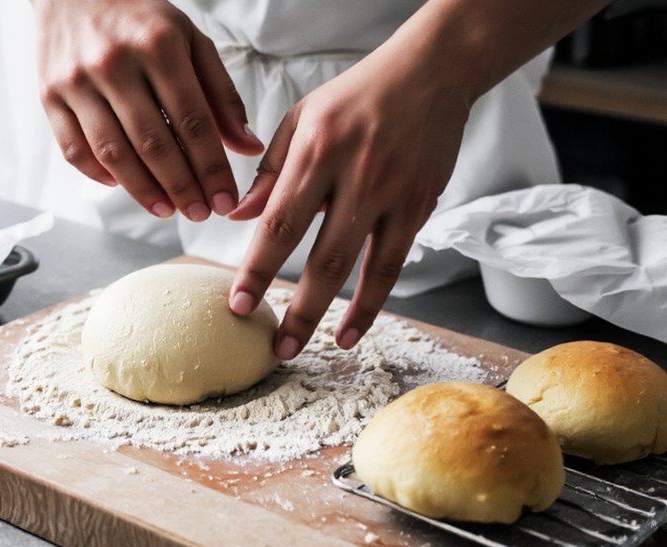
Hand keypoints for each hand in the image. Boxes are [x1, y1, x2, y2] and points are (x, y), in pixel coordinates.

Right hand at [30, 0, 263, 220]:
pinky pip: (74, 149)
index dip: (211, 167)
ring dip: (142, 190)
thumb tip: (246, 146)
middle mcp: (114, 63)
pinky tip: (123, 186)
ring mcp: (76, 80)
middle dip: (182, 187)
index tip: (226, 199)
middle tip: (200, 213)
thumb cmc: (139, 16)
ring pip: (112, 152)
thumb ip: (220, 92)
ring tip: (167, 210)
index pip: (192, 120)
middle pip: (153, 143)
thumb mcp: (189, 39)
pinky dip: (99, 175)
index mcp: (157, 44)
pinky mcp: (49, 95)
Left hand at [228, 44, 469, 357]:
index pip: (279, 224)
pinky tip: (350, 332)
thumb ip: (269, 170)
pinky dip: (371, 303)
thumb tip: (238, 216)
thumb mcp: (302, 118)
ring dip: (329, 316)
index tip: (238, 304)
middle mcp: (356, 176)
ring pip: (359, 269)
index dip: (257, 270)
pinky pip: (392, 265)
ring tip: (303, 349)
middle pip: (320, 258)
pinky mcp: (421, 206)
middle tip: (272, 347)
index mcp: (317, 151)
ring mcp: (394, 194)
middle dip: (294, 309)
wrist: (433, 71)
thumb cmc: (356, 94)